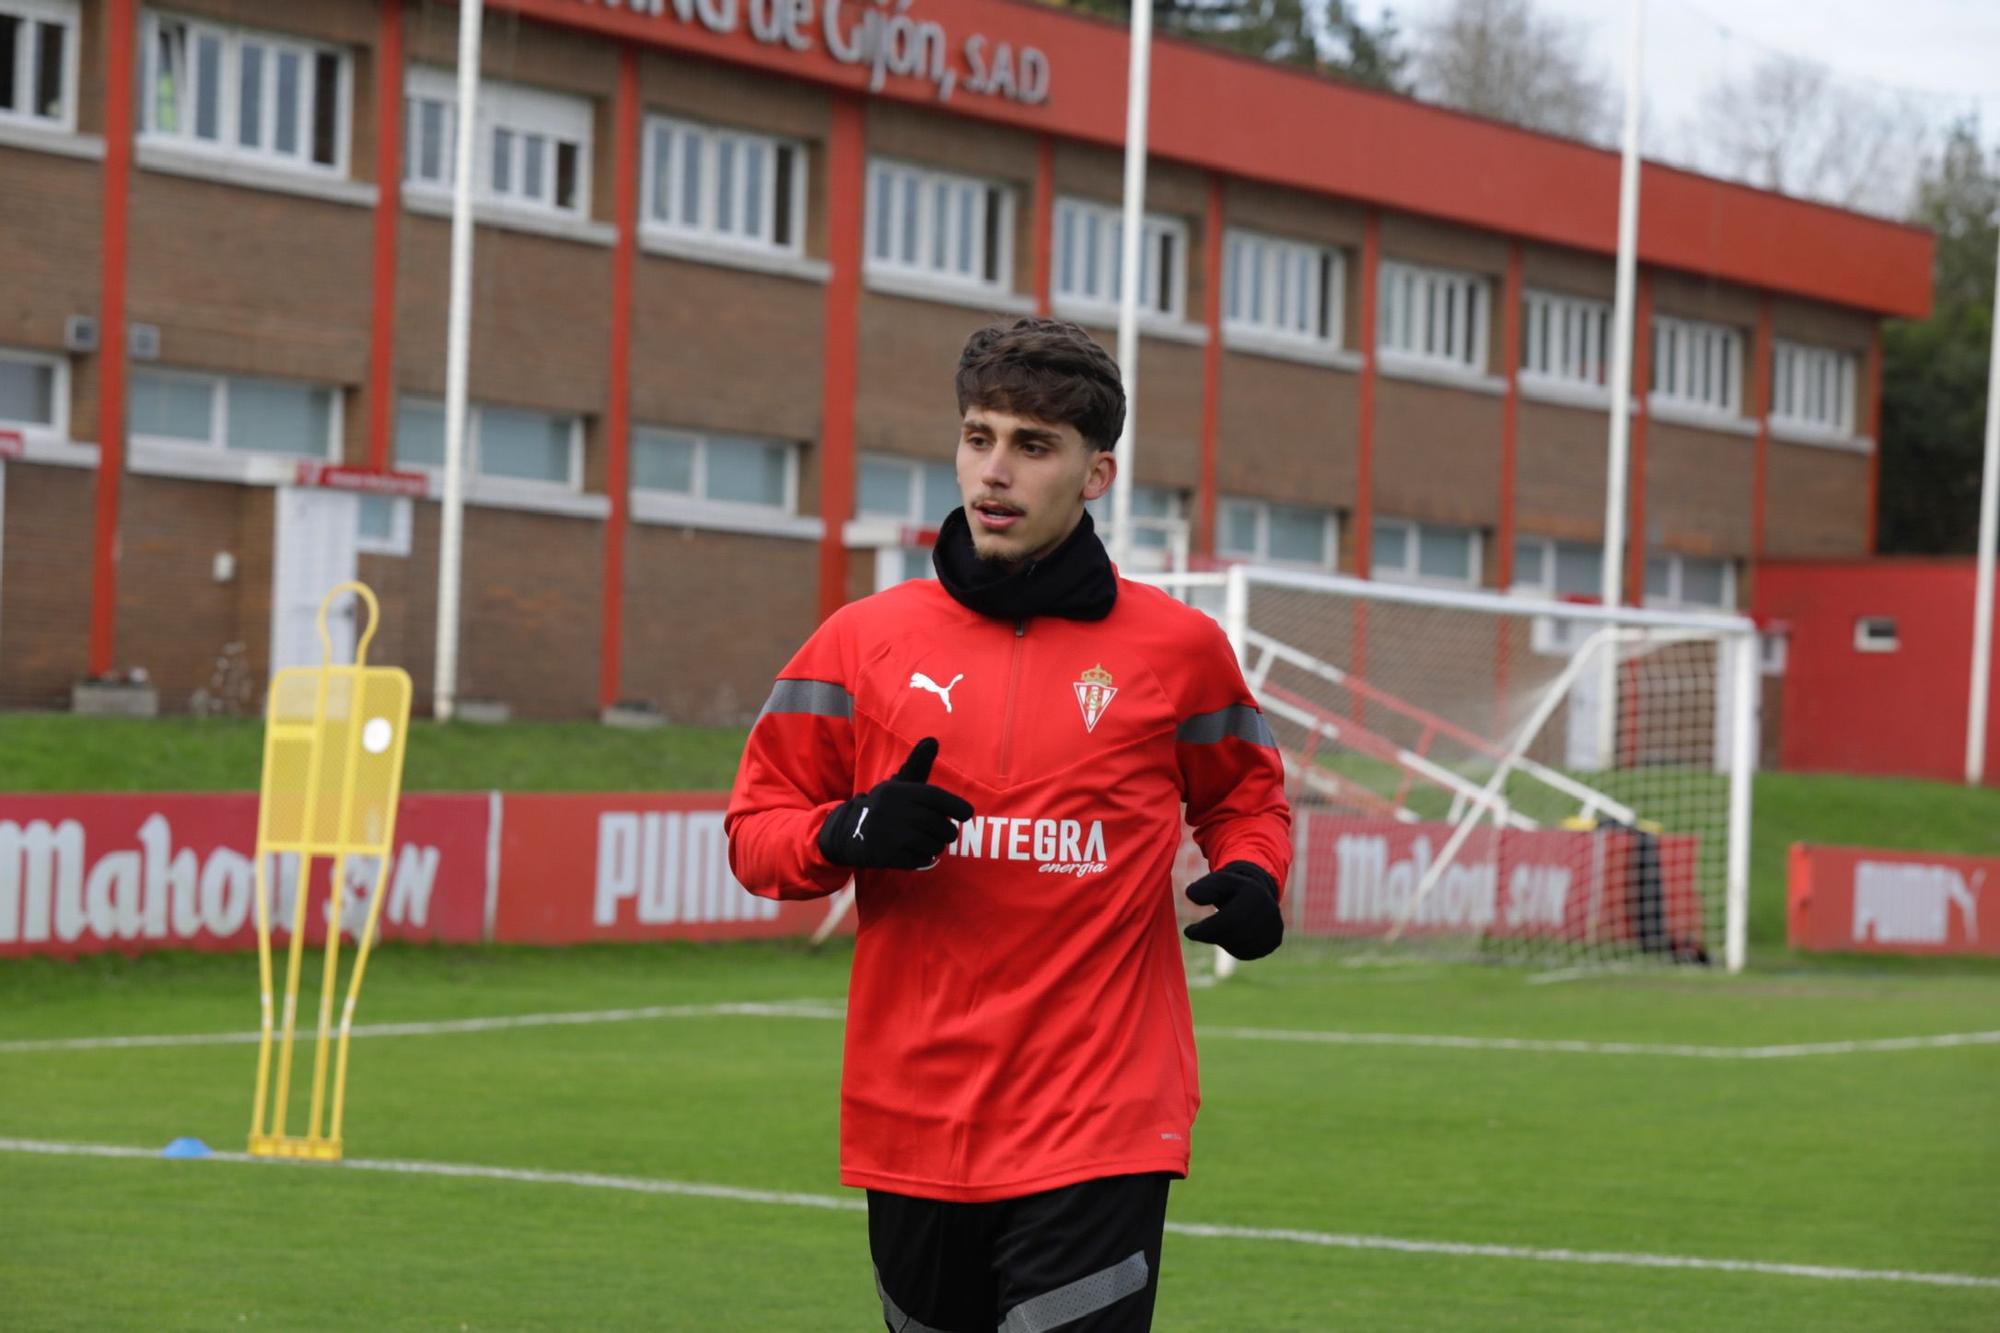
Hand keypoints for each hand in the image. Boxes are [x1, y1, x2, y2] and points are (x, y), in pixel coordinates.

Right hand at [818, 738, 974, 869]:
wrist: (848, 831)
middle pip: (938, 825)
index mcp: (899, 791)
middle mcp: (894, 811)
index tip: (967, 814)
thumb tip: (932, 740)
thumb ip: (918, 764)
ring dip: (936, 847)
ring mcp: (890, 834)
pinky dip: (923, 859)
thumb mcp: (899, 784)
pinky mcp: (886, 855)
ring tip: (929, 843)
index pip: (936, 797)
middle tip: (945, 834)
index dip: (956, 806)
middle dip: (947, 832)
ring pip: (932, 845)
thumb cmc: (885, 806)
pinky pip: (919, 860)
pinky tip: (916, 853)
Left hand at [1182, 861, 1283, 960]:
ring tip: (1222, 926)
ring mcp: (1274, 928)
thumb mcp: (1216, 882)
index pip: (1225, 922)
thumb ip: (1203, 887)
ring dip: (1224, 941)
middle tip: (1199, 931)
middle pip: (1232, 936)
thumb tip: (1190, 895)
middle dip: (1211, 935)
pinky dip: (1236, 947)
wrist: (1258, 895)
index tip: (1188, 931)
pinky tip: (1234, 934)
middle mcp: (1269, 912)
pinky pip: (1248, 953)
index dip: (1204, 929)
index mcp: (1254, 895)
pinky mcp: (1274, 941)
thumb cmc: (1231, 889)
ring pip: (1240, 947)